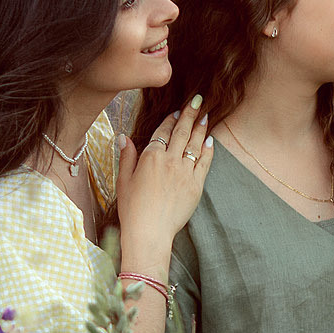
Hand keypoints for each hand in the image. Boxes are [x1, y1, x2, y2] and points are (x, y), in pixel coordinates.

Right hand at [116, 100, 215, 271]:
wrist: (150, 232)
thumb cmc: (133, 209)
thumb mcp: (124, 180)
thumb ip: (127, 156)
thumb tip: (123, 137)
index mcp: (150, 157)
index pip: (163, 131)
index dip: (171, 119)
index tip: (178, 110)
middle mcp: (169, 161)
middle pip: (182, 132)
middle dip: (191, 114)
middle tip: (199, 100)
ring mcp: (185, 172)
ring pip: (195, 144)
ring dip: (201, 127)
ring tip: (207, 115)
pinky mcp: (196, 185)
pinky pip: (205, 162)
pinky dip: (208, 150)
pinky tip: (210, 140)